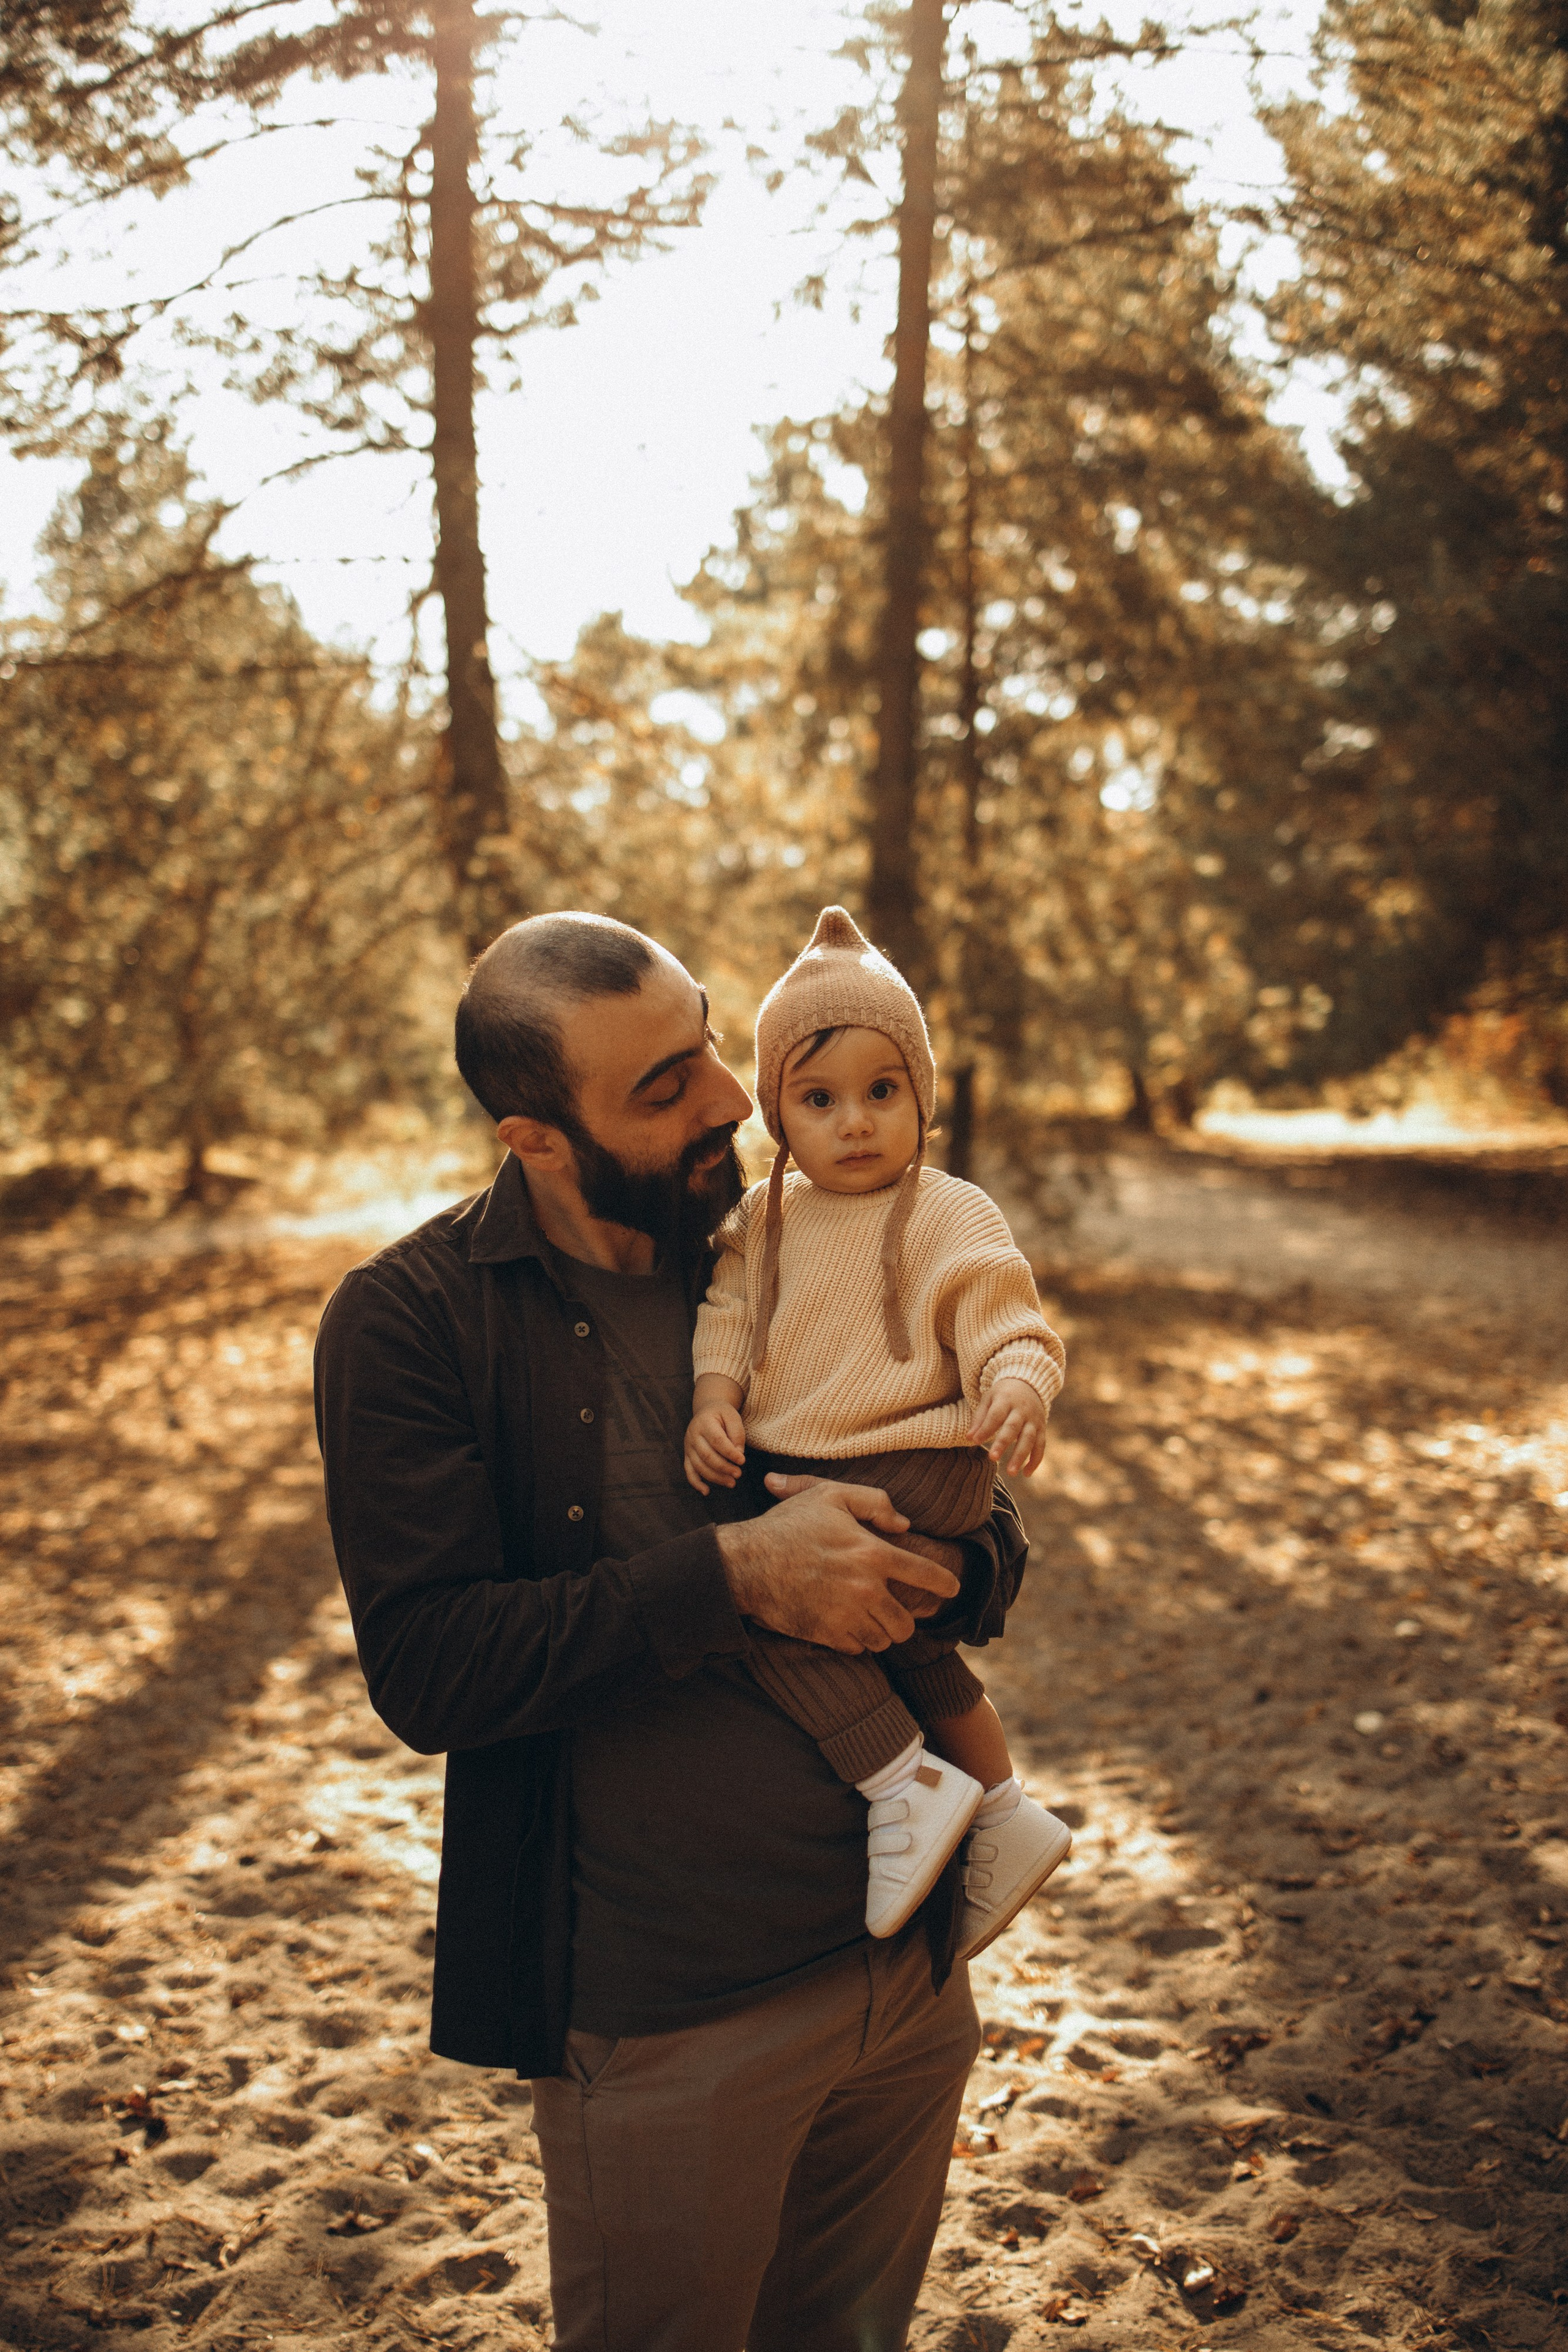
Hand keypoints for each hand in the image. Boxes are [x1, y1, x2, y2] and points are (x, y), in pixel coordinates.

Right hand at [684, 1403, 746, 1494]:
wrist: (706, 1411)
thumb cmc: (722, 1415)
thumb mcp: (733, 1416)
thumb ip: (737, 1433)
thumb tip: (738, 1454)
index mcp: (704, 1422)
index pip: (717, 1440)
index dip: (729, 1452)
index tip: (742, 1461)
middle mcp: (693, 1435)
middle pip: (707, 1456)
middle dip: (724, 1467)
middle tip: (738, 1474)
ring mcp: (688, 1446)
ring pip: (699, 1466)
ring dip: (715, 1477)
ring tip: (732, 1483)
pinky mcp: (687, 1455)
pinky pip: (689, 1471)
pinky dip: (696, 1483)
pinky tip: (706, 1492)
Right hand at [717, 1475, 960, 1652]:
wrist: (746, 1563)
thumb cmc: (787, 1526)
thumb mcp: (830, 1495)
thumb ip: (874, 1502)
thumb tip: (904, 1524)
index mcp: (872, 1553)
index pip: (925, 1574)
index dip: (945, 1584)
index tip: (951, 1590)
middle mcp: (866, 1588)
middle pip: (906, 1623)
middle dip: (906, 1621)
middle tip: (896, 1613)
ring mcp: (847, 1614)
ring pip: (884, 1639)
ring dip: (881, 1633)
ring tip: (871, 1620)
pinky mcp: (827, 1634)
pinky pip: (858, 1649)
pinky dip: (857, 1641)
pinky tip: (846, 1626)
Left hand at [968, 1376, 1047, 1476]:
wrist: (1029, 1384)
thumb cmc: (1003, 1395)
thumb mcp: (989, 1399)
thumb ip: (979, 1418)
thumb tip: (970, 1438)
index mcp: (1006, 1400)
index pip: (995, 1415)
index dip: (986, 1428)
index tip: (975, 1441)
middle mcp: (1022, 1410)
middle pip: (1013, 1427)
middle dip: (1003, 1443)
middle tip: (992, 1458)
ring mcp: (1034, 1419)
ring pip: (1029, 1439)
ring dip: (1021, 1456)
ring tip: (1011, 1473)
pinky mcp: (1042, 1428)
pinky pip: (1041, 1445)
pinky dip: (1035, 1460)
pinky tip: (1026, 1473)